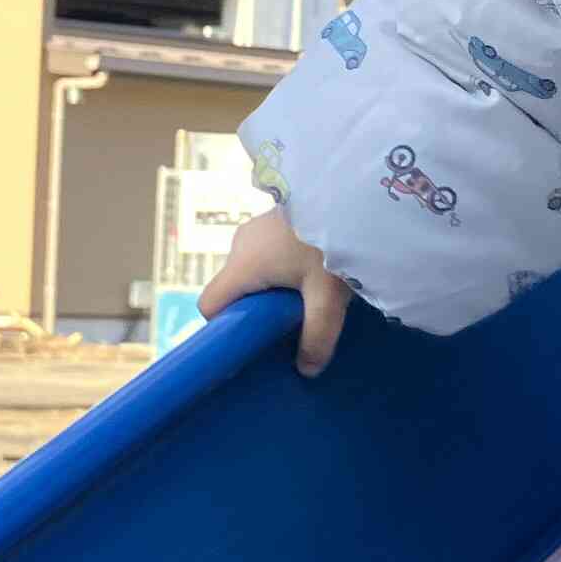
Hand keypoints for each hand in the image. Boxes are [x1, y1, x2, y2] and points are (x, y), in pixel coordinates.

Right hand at [197, 207, 353, 374]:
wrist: (351, 190)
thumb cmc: (333, 240)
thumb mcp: (328, 295)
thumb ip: (317, 335)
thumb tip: (307, 370)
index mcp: (244, 264)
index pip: (209, 304)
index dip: (224, 328)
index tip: (251, 341)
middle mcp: (240, 245)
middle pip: (233, 292)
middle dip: (254, 312)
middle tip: (286, 326)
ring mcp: (254, 230)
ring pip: (251, 274)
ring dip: (271, 291)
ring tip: (304, 301)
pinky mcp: (271, 222)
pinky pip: (264, 257)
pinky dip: (280, 272)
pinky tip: (310, 276)